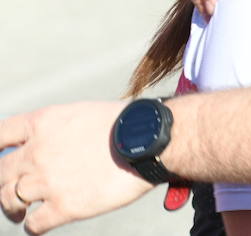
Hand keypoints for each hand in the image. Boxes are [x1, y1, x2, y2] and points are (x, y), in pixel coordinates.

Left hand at [0, 102, 151, 233]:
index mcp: (42, 124)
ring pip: (10, 201)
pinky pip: (33, 225)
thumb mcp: (81, 114)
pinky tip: (39, 224)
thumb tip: (48, 143)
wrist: (148, 140)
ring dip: (13, 208)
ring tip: (20, 212)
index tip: (0, 157)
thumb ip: (55, 130)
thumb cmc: (124, 124)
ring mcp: (47, 181)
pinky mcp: (63, 207)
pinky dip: (33, 226)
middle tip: (11, 191)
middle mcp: (37, 152)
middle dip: (2, 183)